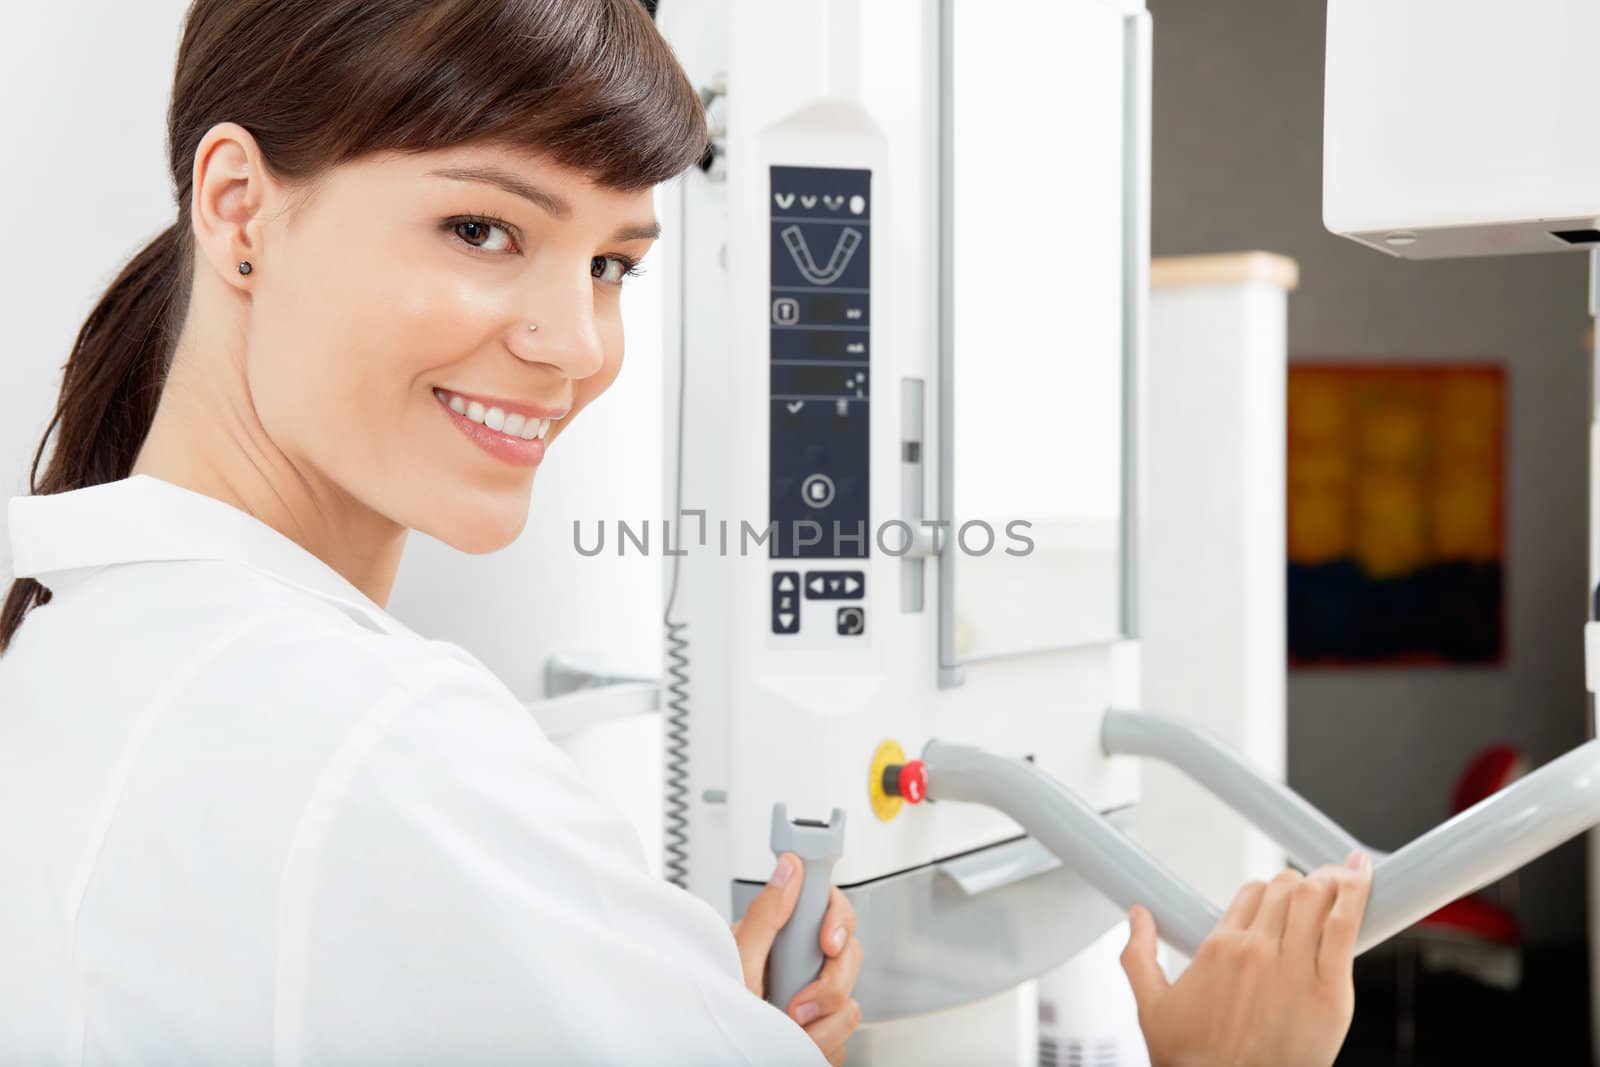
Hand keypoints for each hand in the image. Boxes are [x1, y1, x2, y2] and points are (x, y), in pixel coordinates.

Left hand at [730, 852, 863, 1065]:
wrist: (719, 1055)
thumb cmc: (718, 1013)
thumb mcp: (738, 962)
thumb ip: (765, 916)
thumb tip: (789, 867)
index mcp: (780, 939)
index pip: (828, 906)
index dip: (836, 918)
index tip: (828, 943)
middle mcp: (800, 967)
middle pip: (849, 954)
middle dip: (829, 986)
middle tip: (796, 1004)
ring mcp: (814, 1001)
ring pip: (850, 1002)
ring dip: (822, 1025)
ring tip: (788, 1030)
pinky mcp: (823, 1032)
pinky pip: (845, 1037)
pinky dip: (822, 1046)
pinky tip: (797, 1043)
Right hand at [1120, 850, 1373, 1066]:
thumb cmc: (1193, 1062)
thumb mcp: (1152, 1009)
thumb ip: (1138, 956)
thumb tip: (1136, 917)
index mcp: (1218, 950)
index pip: (1252, 892)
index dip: (1268, 891)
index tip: (1278, 899)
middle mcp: (1255, 952)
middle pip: (1287, 889)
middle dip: (1302, 884)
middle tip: (1314, 891)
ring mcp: (1294, 970)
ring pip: (1316, 898)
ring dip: (1331, 882)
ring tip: (1341, 880)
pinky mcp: (1330, 993)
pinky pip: (1344, 928)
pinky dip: (1356, 895)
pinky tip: (1361, 878)